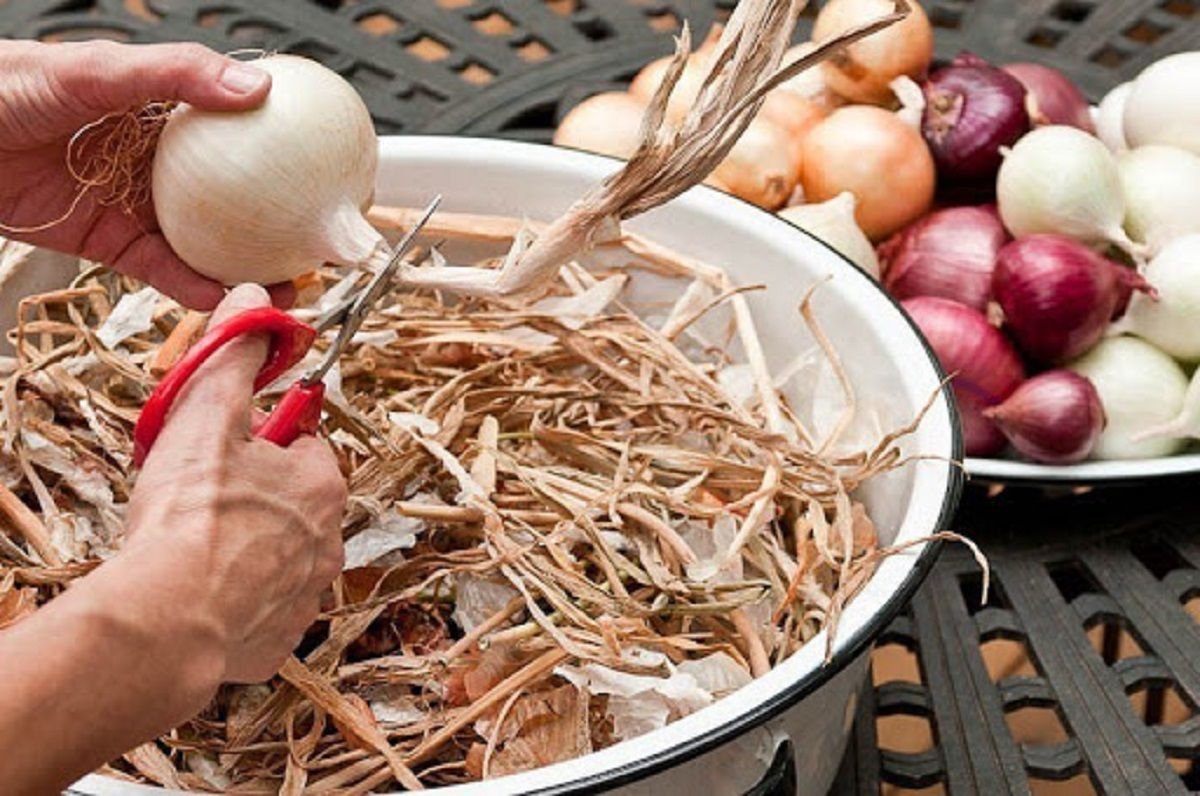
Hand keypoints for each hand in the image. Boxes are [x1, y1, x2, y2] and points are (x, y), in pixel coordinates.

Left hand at [0, 40, 294, 309]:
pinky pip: (161, 270)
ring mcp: (137, 201)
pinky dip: (193, 287)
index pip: (238, 132)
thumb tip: (255, 87)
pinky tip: (223, 298)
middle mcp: (157, 158)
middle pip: (234, 195)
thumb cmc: (6, 86)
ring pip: (207, 239)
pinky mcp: (108, 241)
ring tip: (285, 287)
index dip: (282, 152)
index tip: (324, 173)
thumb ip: (175, 74)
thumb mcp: (96, 68)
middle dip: (277, 222)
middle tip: (317, 243)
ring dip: (247, 266)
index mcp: (164, 109)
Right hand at [121, 283, 345, 682]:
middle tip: (201, 497)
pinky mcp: (280, 637)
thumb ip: (235, 354)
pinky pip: (263, 608)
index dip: (261, 440)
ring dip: (247, 546)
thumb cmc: (192, 515)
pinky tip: (201, 591)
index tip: (225, 448)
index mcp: (322, 482)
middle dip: (254, 493)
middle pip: (293, 500)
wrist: (171, 616)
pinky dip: (238, 600)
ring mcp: (308, 593)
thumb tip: (256, 302)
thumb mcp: (209, 413)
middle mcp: (330, 539)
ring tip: (195, 546)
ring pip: (280, 555)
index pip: (304, 444)